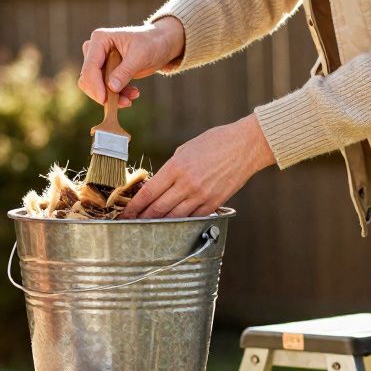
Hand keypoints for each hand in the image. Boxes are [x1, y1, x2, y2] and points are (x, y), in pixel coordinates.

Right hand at [78, 17, 184, 106]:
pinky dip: (118, 95)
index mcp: (100, 39)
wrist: (160, 45)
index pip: (90, 66)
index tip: (104, 100)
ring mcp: (100, 61)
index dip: (95, 85)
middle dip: (104, 93)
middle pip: (88, 78)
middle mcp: (95, 49)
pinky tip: (133, 94)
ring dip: (112, 96)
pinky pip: (105, 89)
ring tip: (133, 97)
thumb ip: (125, 71)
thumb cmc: (151, 43)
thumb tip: (111, 87)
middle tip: (124, 102)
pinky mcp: (106, 72)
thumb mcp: (140, 56)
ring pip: (96, 86)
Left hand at [122, 115, 275, 218]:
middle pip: (158, 209)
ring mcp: (202, 195)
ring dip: (159, 224)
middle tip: (131, 224)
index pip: (148, 192)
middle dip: (142, 218)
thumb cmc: (215, 142)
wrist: (246, 145)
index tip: (124, 214)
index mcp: (176, 167)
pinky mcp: (215, 202)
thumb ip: (171, 168)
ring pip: (174, 217)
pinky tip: (172, 225)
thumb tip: (158, 184)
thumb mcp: (185, 149)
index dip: (134, 206)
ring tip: (148, 228)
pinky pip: (193, 218)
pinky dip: (181, 222)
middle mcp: (187, 184)